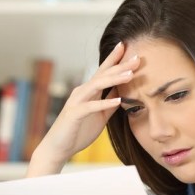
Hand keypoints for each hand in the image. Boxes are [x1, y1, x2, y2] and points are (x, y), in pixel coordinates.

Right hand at [33, 42, 138, 167]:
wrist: (58, 148)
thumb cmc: (78, 132)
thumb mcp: (100, 116)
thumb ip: (109, 104)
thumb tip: (123, 94)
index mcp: (89, 92)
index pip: (103, 72)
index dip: (115, 59)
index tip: (126, 46)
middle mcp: (82, 92)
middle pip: (103, 75)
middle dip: (120, 66)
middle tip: (137, 58)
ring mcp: (77, 102)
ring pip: (97, 86)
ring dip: (114, 79)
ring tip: (130, 74)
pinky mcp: (74, 114)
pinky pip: (91, 107)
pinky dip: (104, 103)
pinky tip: (118, 101)